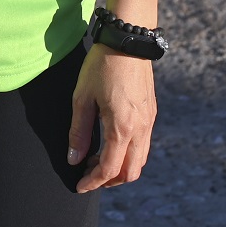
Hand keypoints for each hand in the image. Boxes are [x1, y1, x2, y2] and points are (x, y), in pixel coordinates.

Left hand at [67, 44, 156, 193]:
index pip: (109, 169)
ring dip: (120, 168)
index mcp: (122, 127)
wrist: (128, 40)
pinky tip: (110, 143)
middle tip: (88, 176)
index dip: (92, 182)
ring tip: (96, 160)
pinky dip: (128, 154)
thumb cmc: (101, 66)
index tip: (79, 186)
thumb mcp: (82, 97)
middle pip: (130, 172)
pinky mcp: (151, 113)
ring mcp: (149, 122)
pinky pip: (143, 145)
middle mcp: (140, 129)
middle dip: (109, 181)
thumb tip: (74, 159)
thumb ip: (78, 131)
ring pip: (140, 161)